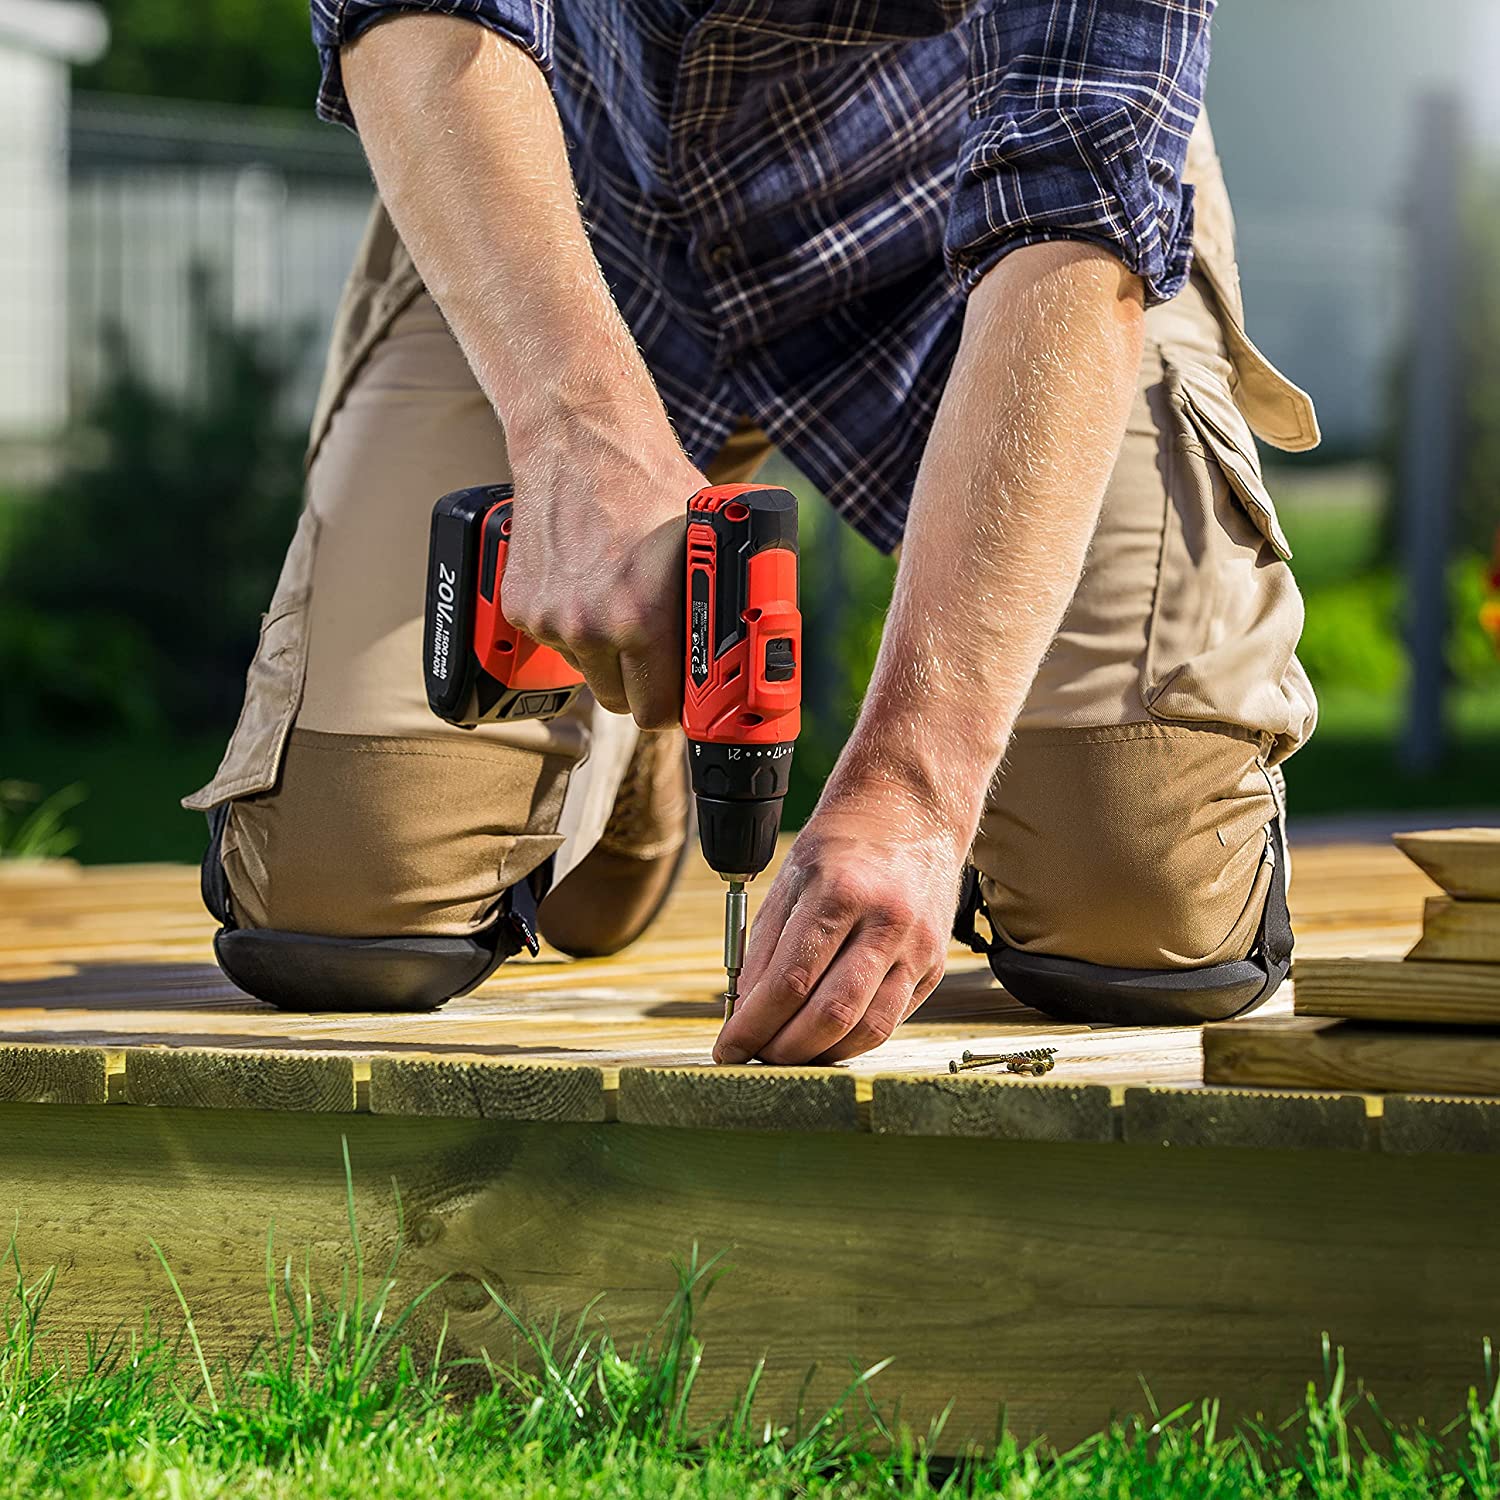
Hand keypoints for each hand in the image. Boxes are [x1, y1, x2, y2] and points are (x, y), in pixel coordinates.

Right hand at [501, 402, 708, 728]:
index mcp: (642, 618)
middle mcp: (590, 627)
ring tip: (618, 599)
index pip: (658, 712)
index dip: (676, 708)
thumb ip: (714, 606)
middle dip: (641, 683)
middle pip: (620, 702)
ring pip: (587, 672)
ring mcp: (550, 620)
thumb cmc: (651, 486)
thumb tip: (741, 651)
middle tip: (655, 652)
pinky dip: (571, 627)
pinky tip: (587, 584)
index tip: (683, 699)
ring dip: (604, 653)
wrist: (580, 440)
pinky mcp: (521, 608)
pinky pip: (556, 644)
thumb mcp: (706, 544)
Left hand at [712, 776, 966, 1064]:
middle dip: (785, 1048)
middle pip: (831, 1014)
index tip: (728, 1046)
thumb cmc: (843, 844)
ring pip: (869, 1029)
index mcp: (841, 892)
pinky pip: (892, 1019)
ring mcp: (917, 946)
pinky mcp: (935, 965)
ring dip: (821, 1054)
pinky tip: (827, 1036)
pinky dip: (854, 1038)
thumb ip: (766, 947)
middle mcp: (886, 921)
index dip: (754, 1024)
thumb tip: (745, 1012)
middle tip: (757, 1056)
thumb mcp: (791, 880)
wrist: (911, 812)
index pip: (790, 980)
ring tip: (789, 1054)